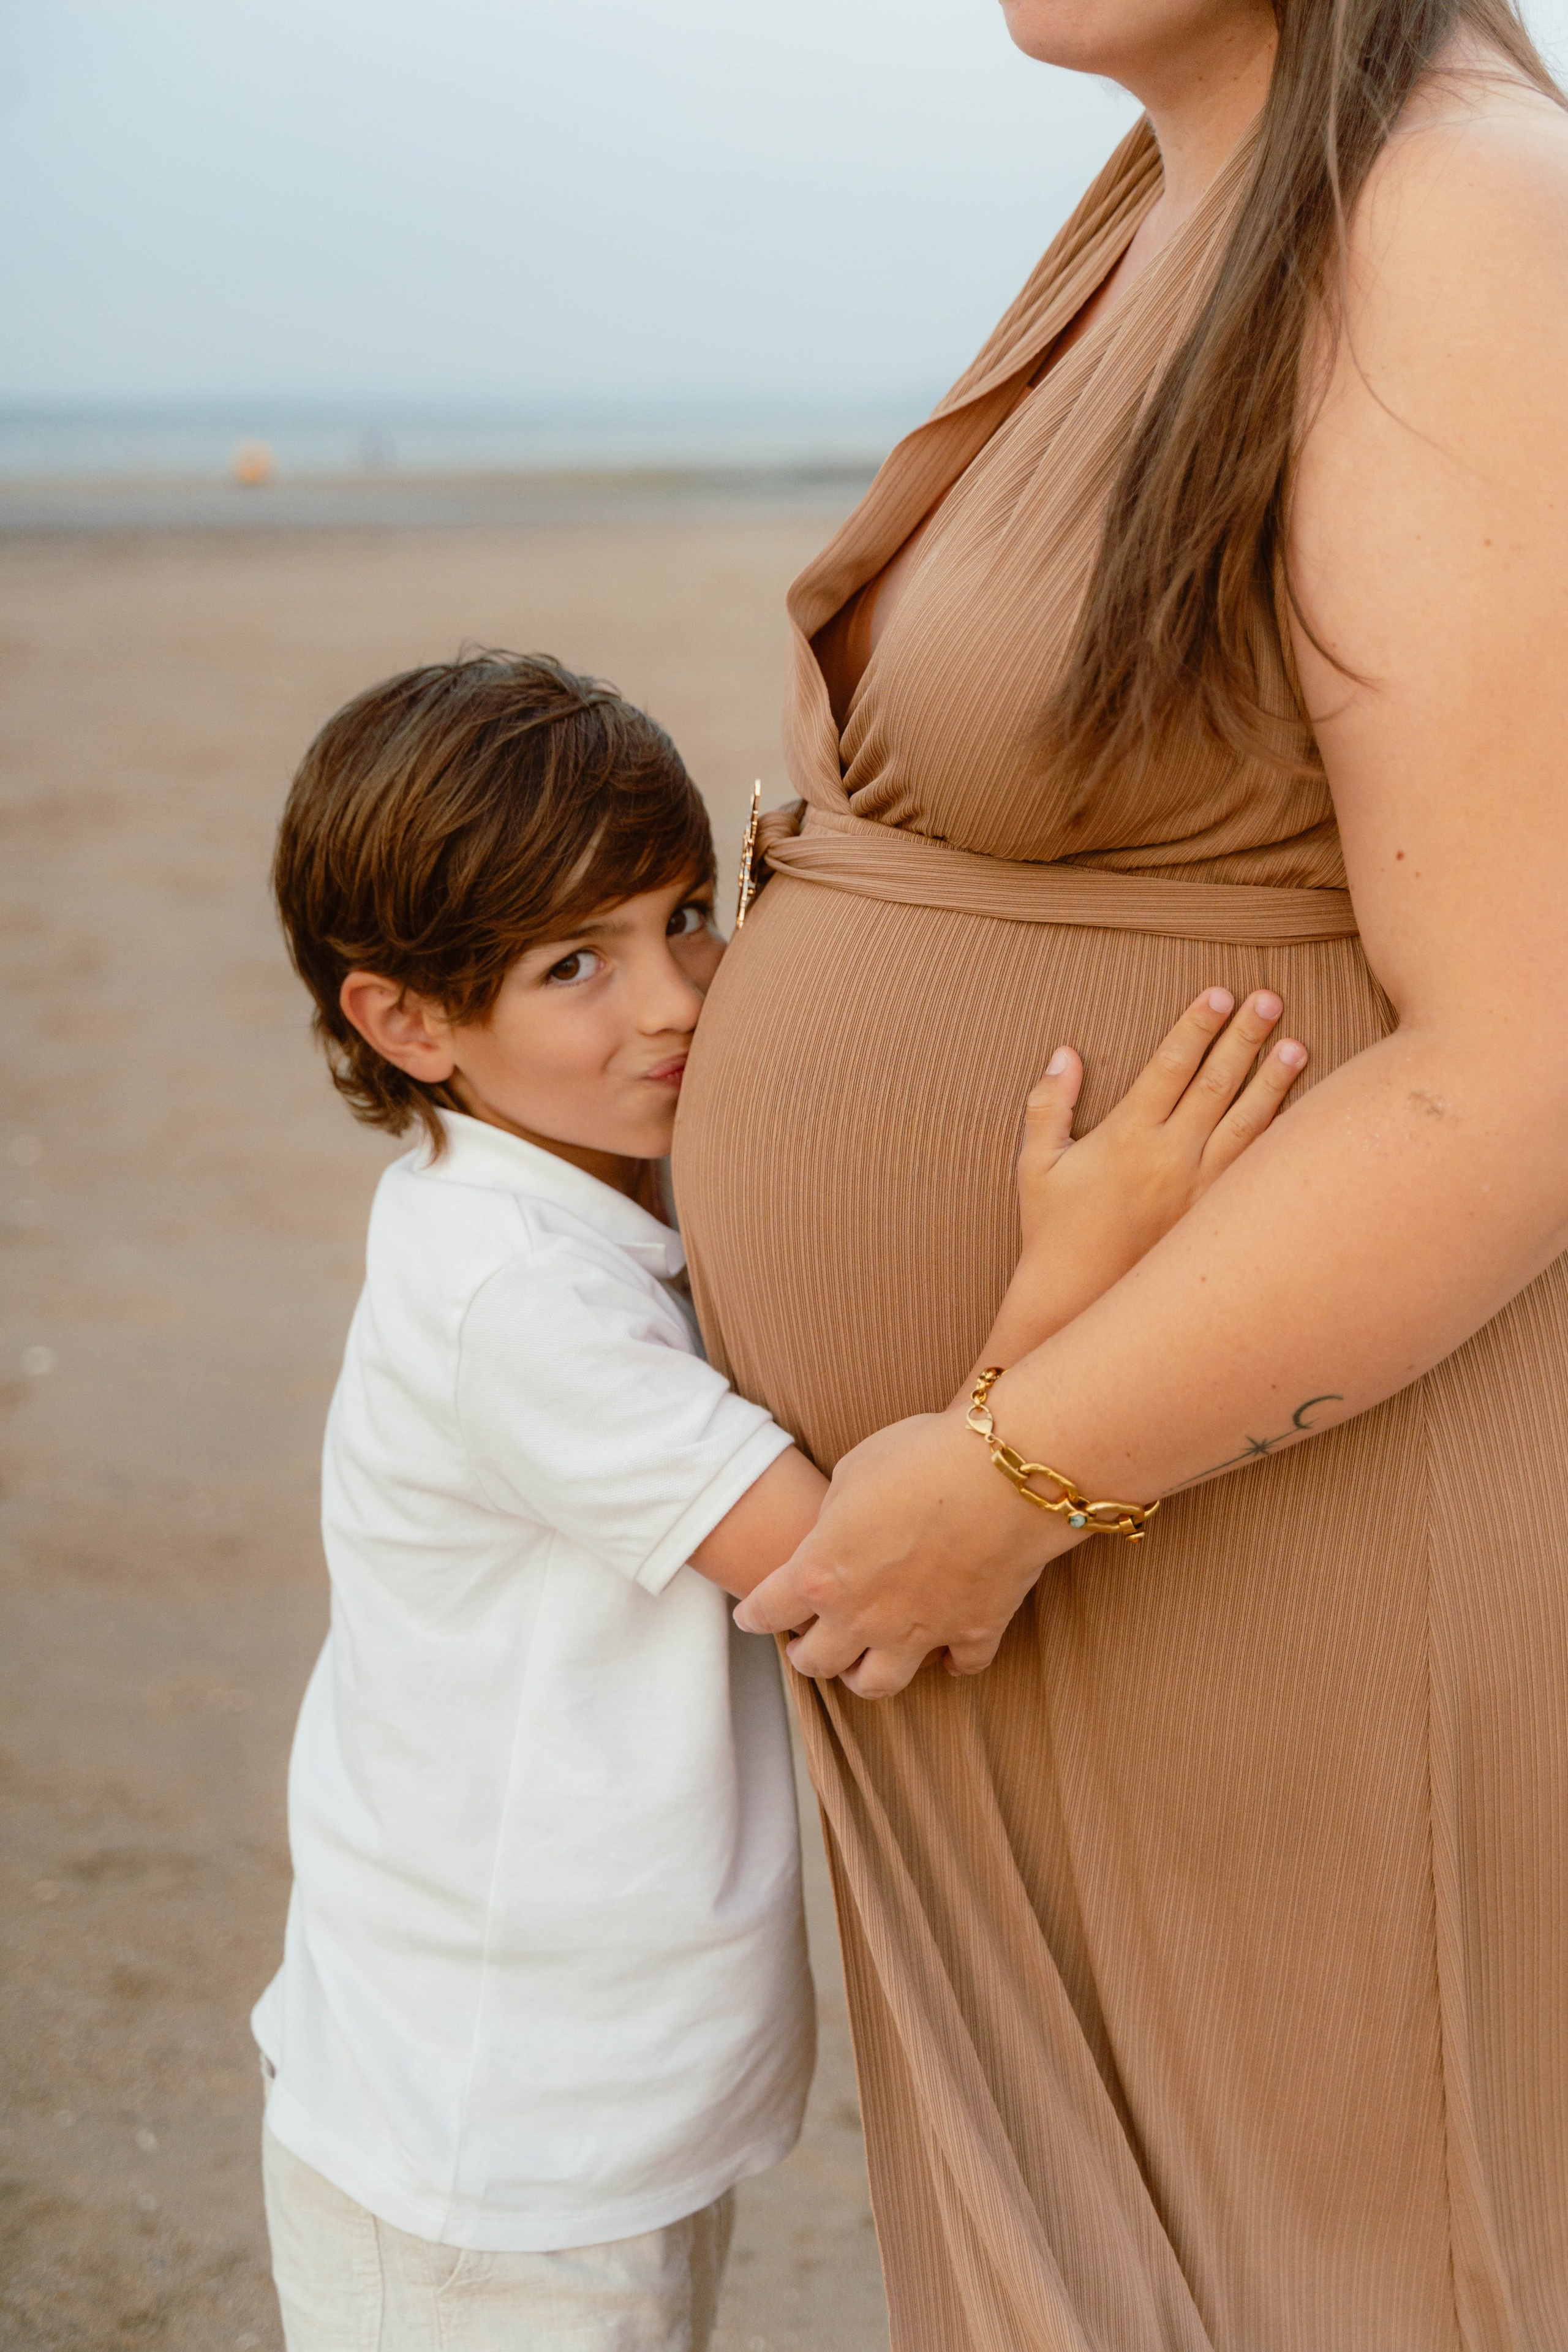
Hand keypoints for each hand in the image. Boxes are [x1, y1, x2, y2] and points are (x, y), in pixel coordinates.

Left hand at [733, 1403, 1077, 1697]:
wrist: (1002, 1474)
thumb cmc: (919, 1457)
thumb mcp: (852, 1472)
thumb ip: (832, 1518)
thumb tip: (836, 1535)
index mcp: (821, 1574)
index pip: (768, 1611)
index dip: (753, 1615)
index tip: (749, 1616)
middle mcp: (863, 1616)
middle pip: (819, 1662)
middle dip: (807, 1655)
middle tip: (807, 1642)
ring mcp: (919, 1633)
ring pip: (879, 1683)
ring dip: (865, 1675)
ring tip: (865, 1662)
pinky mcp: (973, 1632)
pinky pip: (959, 1665)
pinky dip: (951, 1661)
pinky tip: (948, 1652)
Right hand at [1016, 987, 1306, 1267]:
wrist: (1078, 1300)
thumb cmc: (1052, 1230)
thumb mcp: (1036, 1164)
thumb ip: (1048, 1104)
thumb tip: (1065, 1052)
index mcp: (1127, 1135)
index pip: (1170, 1066)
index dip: (1196, 1026)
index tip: (1219, 993)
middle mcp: (1169, 1156)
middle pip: (1217, 1083)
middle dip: (1244, 1037)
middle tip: (1270, 999)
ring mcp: (1198, 1188)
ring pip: (1247, 1123)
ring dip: (1273, 1081)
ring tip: (1298, 1044)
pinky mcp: (1214, 1216)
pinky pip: (1253, 1168)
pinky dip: (1275, 1136)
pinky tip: (1297, 1112)